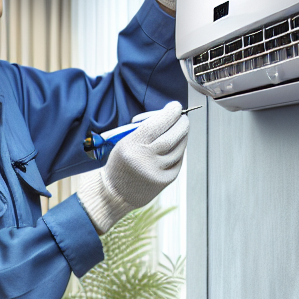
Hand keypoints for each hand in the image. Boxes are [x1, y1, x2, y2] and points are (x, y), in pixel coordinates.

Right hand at [77, 102, 188, 234]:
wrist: (116, 192)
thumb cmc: (121, 162)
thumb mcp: (124, 141)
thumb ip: (146, 129)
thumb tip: (171, 117)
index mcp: (131, 146)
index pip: (156, 125)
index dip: (169, 113)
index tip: (176, 106)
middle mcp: (144, 159)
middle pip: (172, 136)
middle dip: (181, 123)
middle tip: (182, 118)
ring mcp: (156, 172)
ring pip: (179, 148)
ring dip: (182, 136)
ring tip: (179, 131)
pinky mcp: (165, 181)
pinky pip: (178, 160)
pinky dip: (179, 151)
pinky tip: (175, 147)